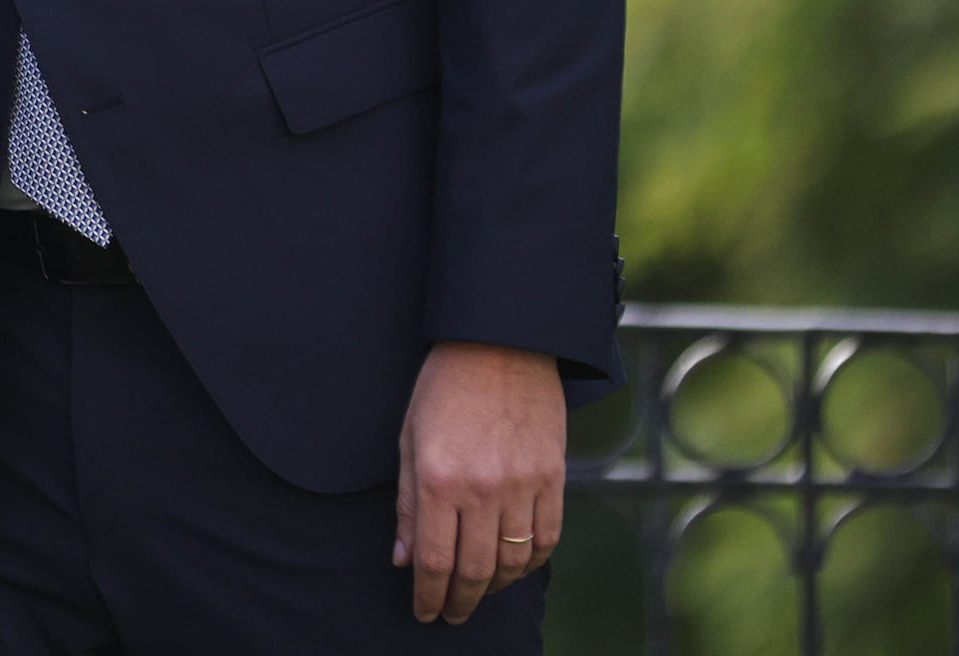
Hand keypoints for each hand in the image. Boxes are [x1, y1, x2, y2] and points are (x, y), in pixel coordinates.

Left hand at [393, 341, 564, 623]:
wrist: (501, 344)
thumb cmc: (444, 387)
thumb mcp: (409, 439)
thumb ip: (409, 504)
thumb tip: (404, 559)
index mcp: (439, 480)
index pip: (434, 561)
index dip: (428, 596)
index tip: (424, 612)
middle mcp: (483, 490)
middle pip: (475, 571)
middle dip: (460, 601)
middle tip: (450, 614)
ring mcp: (524, 486)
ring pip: (514, 563)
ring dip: (495, 587)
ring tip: (478, 592)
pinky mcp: (554, 478)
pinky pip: (547, 539)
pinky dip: (530, 563)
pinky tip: (514, 567)